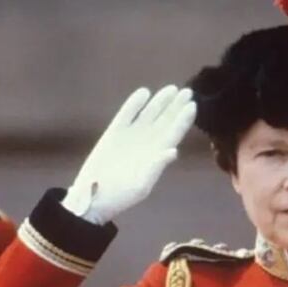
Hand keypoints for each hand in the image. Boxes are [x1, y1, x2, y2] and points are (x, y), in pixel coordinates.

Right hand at [62, 85, 195, 223]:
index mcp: (157, 155)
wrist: (94, 196)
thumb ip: (156, 166)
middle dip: (176, 107)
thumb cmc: (120, 196)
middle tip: (188, 91)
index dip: (184, 120)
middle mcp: (147, 143)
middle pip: (165, 121)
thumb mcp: (141, 185)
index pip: (174, 133)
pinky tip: (144, 92)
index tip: (193, 105)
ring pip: (149, 114)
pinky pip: (127, 114)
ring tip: (172, 89)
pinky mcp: (114, 132)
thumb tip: (174, 151)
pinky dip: (135, 103)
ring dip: (160, 101)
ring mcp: (131, 136)